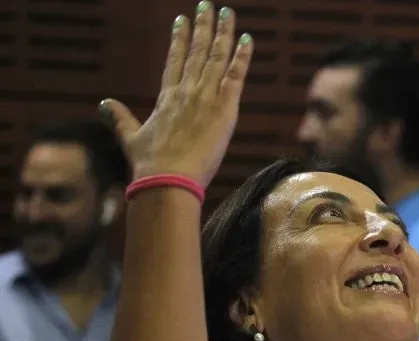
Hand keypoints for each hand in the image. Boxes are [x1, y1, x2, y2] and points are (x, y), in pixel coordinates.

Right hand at [100, 3, 252, 186]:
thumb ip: (119, 117)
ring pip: (217, 57)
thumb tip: (102, 103)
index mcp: (167, 98)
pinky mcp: (224, 108)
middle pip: (197, 52)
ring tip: (227, 12)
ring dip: (223, 33)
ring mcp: (205, 97)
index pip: (175, 61)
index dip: (179, 39)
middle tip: (207, 5)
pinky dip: (242, 57)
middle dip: (202, 26)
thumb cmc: (150, 164)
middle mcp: (186, 91)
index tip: (181, 20)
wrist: (168, 178)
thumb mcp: (131, 137)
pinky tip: (248, 39)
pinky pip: (235, 76)